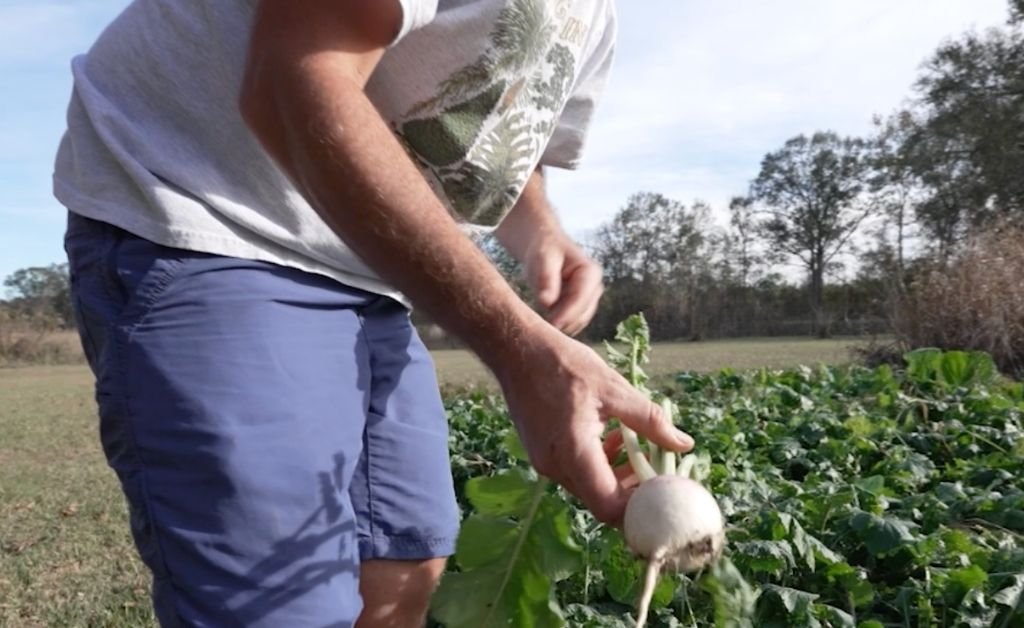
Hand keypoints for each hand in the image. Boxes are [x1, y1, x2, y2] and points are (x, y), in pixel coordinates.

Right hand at [495, 324, 694, 524]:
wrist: (517, 351)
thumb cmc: (564, 364)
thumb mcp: (614, 389)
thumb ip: (650, 421)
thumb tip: (683, 445)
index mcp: (574, 453)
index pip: (608, 507)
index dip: (638, 509)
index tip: (663, 493)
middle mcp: (555, 467)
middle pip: (602, 500)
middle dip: (633, 489)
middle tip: (660, 467)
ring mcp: (546, 463)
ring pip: (591, 486)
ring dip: (618, 474)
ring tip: (639, 446)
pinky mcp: (543, 455)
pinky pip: (578, 472)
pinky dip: (601, 463)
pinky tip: (615, 436)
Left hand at [521, 233, 603, 335]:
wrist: (547, 249)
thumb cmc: (545, 251)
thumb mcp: (543, 258)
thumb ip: (546, 279)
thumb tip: (546, 302)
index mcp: (591, 272)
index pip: (581, 298)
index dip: (567, 314)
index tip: (551, 324)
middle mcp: (595, 288)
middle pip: (582, 314)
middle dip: (563, 321)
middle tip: (540, 327)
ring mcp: (590, 300)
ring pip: (578, 322)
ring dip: (560, 324)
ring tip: (540, 320)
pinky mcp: (581, 309)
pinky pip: (572, 324)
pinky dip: (560, 324)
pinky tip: (544, 320)